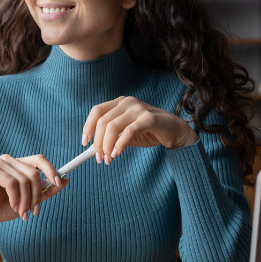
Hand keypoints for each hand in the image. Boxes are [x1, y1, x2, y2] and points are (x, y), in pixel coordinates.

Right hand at [0, 154, 69, 230]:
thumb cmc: (4, 207)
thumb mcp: (30, 200)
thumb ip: (45, 190)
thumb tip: (66, 181)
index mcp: (19, 164)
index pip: (39, 160)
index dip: (51, 169)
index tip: (59, 182)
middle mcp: (10, 160)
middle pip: (33, 173)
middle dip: (36, 195)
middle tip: (34, 211)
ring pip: (24, 179)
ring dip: (26, 200)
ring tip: (22, 212)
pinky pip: (11, 183)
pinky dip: (15, 197)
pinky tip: (12, 205)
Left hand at [82, 96, 197, 163]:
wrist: (175, 132)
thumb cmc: (149, 131)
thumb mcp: (126, 134)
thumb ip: (111, 138)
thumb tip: (93, 149)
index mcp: (119, 103)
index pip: (97, 111)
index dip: (88, 127)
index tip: (85, 143)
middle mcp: (127, 102)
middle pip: (103, 122)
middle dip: (98, 142)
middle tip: (99, 158)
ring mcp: (138, 108)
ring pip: (112, 127)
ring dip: (107, 146)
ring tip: (108, 159)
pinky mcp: (149, 118)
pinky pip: (128, 132)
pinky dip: (119, 145)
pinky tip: (117, 154)